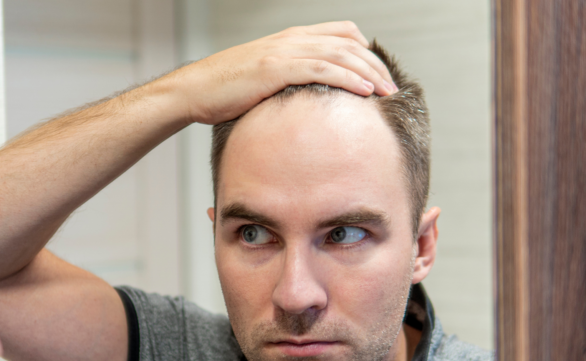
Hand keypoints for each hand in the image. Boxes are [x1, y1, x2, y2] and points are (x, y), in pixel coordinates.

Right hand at [162, 21, 395, 124]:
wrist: (195, 90)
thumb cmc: (225, 90)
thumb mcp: (263, 78)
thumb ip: (289, 80)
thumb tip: (309, 101)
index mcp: (291, 39)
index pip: (341, 33)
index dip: (366, 51)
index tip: (378, 75)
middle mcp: (291, 39)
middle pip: (349, 43)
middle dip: (375, 64)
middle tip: (392, 87)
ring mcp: (284, 51)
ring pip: (340, 54)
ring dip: (369, 72)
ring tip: (388, 92)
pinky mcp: (276, 69)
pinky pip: (321, 69)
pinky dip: (347, 78)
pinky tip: (364, 92)